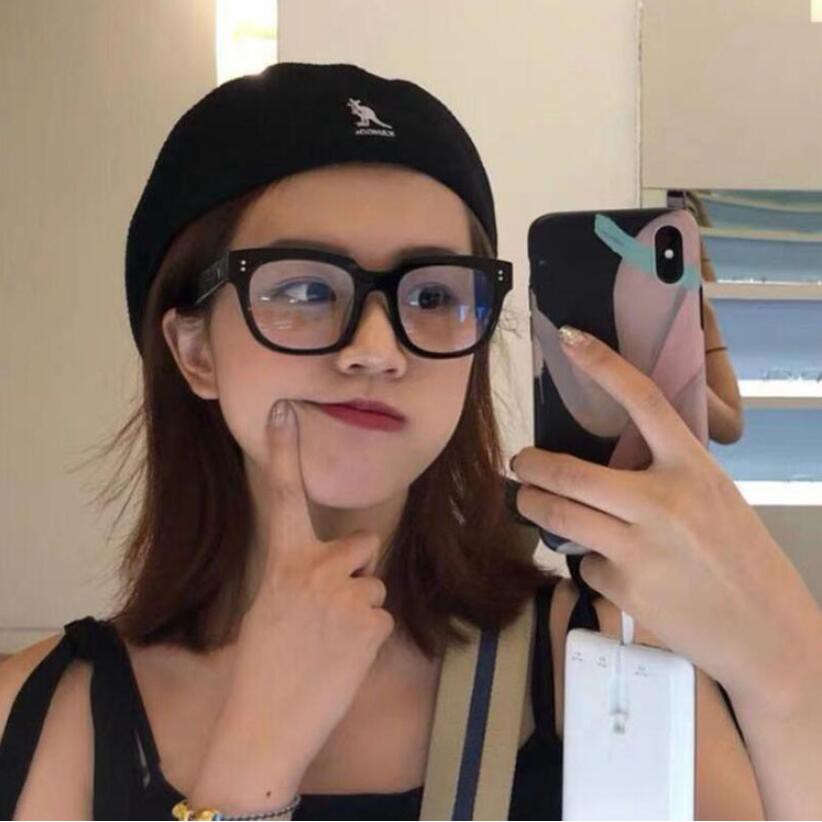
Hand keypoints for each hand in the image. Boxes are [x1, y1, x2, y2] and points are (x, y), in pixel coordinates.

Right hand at [190, 399, 393, 809]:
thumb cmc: (263, 667)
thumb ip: (300, 575)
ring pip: (375, 588)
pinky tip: (342, 660)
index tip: (286, 410)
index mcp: (284, 561)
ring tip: (330, 645)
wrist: (265, 724)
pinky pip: (382, 620)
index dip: (285, 450)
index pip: (284, 495)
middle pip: (366, 545)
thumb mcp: (269, 606)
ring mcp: (348, 593)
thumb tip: (333, 569)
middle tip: (329, 611)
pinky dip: (369, 640)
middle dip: (357, 570)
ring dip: (361, 612)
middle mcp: (317, 567)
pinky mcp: (374, 623)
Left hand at [511, 327, 821, 709]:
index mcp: (693, 469)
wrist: (767, 632)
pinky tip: (617, 572)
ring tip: (530, 502)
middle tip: (520, 464)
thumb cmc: (740, 556)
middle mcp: (663, 502)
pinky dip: (590, 563)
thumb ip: (664, 475)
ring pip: (559, 517)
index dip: (604, 366)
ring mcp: (640, 548)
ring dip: (534, 507)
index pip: (644, 402)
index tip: (570, 339)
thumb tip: (606, 465)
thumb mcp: (713, 497)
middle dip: (532, 468)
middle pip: (570, 473)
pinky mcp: (624, 589)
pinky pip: (586, 564)